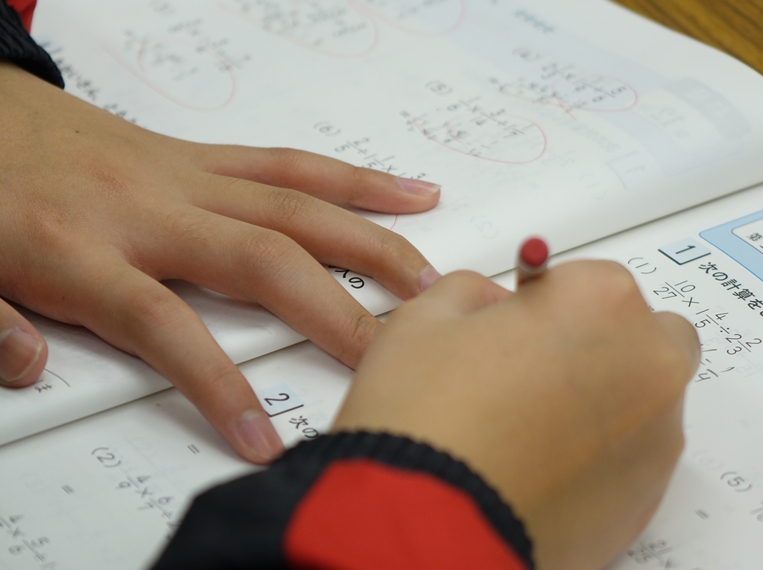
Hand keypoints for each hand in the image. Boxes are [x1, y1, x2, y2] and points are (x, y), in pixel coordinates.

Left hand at [0, 62, 440, 463]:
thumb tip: (29, 367)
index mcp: (84, 251)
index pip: (164, 327)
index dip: (218, 385)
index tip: (263, 438)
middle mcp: (150, 209)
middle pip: (263, 261)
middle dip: (336, 313)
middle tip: (392, 356)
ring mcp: (184, 177)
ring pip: (294, 207)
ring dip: (369, 241)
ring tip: (427, 277)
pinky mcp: (201, 158)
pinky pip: (287, 165)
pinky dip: (351, 179)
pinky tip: (402, 190)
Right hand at [333, 261, 699, 569]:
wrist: (426, 523)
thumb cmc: (425, 422)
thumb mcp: (426, 319)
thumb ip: (469, 292)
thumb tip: (486, 303)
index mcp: (601, 301)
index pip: (590, 278)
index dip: (546, 299)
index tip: (520, 320)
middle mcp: (648, 364)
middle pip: (640, 332)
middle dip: (596, 339)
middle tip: (532, 363)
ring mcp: (657, 437)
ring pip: (641, 396)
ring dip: (601, 395)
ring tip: (528, 423)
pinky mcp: (648, 498)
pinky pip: (633, 454)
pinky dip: (600, 450)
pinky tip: (541, 461)